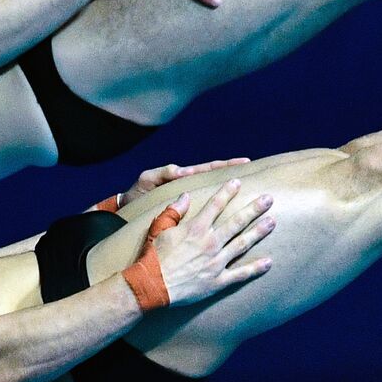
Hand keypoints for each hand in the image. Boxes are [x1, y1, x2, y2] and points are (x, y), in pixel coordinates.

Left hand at [119, 158, 250, 206]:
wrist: (127, 210)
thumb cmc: (137, 193)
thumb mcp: (148, 179)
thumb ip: (162, 172)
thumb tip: (181, 169)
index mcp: (181, 177)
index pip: (206, 169)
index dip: (224, 166)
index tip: (242, 162)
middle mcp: (188, 187)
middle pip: (215, 178)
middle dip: (233, 173)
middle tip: (254, 169)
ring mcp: (188, 201)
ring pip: (213, 195)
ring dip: (229, 192)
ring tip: (251, 191)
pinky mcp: (185, 214)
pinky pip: (204, 211)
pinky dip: (217, 211)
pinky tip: (232, 219)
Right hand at [150, 180, 274, 306]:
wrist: (151, 286)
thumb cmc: (152, 257)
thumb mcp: (157, 229)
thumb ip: (173, 211)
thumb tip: (184, 195)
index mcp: (195, 229)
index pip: (215, 205)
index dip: (227, 191)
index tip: (238, 181)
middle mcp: (209, 243)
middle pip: (236, 222)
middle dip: (254, 209)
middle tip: (268, 199)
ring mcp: (216, 262)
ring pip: (242, 244)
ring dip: (258, 232)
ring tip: (272, 222)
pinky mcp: (217, 281)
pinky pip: (240, 274)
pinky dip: (255, 268)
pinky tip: (269, 262)